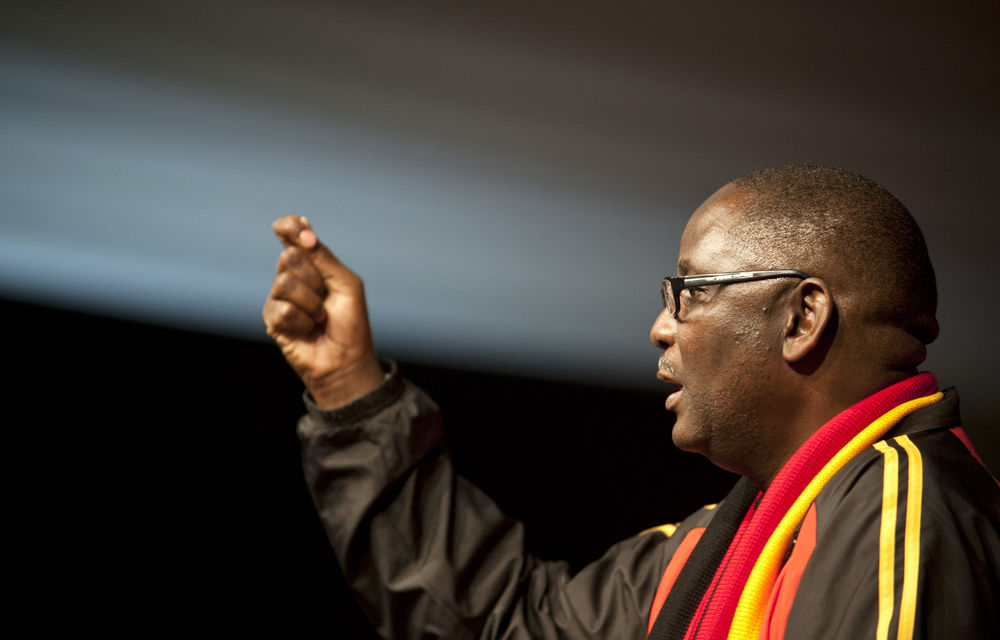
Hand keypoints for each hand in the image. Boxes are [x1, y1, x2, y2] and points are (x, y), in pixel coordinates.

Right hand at [262, 215, 383, 408]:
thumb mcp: (346, 284)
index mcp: (312, 263)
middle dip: (314, 279)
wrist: (346, 361)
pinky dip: (302, 322)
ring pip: (284, 283)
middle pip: (289, 257)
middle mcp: (292, 276)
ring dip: (311, 304)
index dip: (289, 227)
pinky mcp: (272, 319)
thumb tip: (304, 229)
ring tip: (319, 319)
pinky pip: (281, 309)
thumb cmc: (351, 323)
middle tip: (326, 298)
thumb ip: (324, 257)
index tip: (300, 229)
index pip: (290, 234)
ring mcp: (279, 297)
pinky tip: (307, 330)